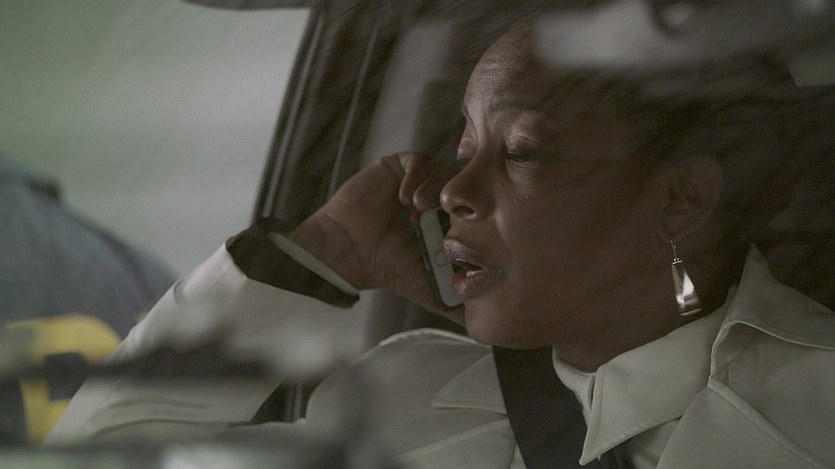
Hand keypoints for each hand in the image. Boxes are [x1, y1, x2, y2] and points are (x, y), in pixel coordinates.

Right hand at [287, 152, 462, 321]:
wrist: (347, 251)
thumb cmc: (385, 268)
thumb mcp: (428, 287)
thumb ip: (453, 306)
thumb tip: (481, 331)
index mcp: (447, 222)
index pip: (476, 209)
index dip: (475, 217)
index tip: (463, 231)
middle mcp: (435, 199)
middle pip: (464, 185)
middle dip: (456, 198)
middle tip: (442, 214)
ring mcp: (417, 181)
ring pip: (444, 169)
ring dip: (433, 186)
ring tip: (415, 208)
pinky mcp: (398, 167)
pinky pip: (419, 159)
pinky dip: (417, 175)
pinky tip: (403, 198)